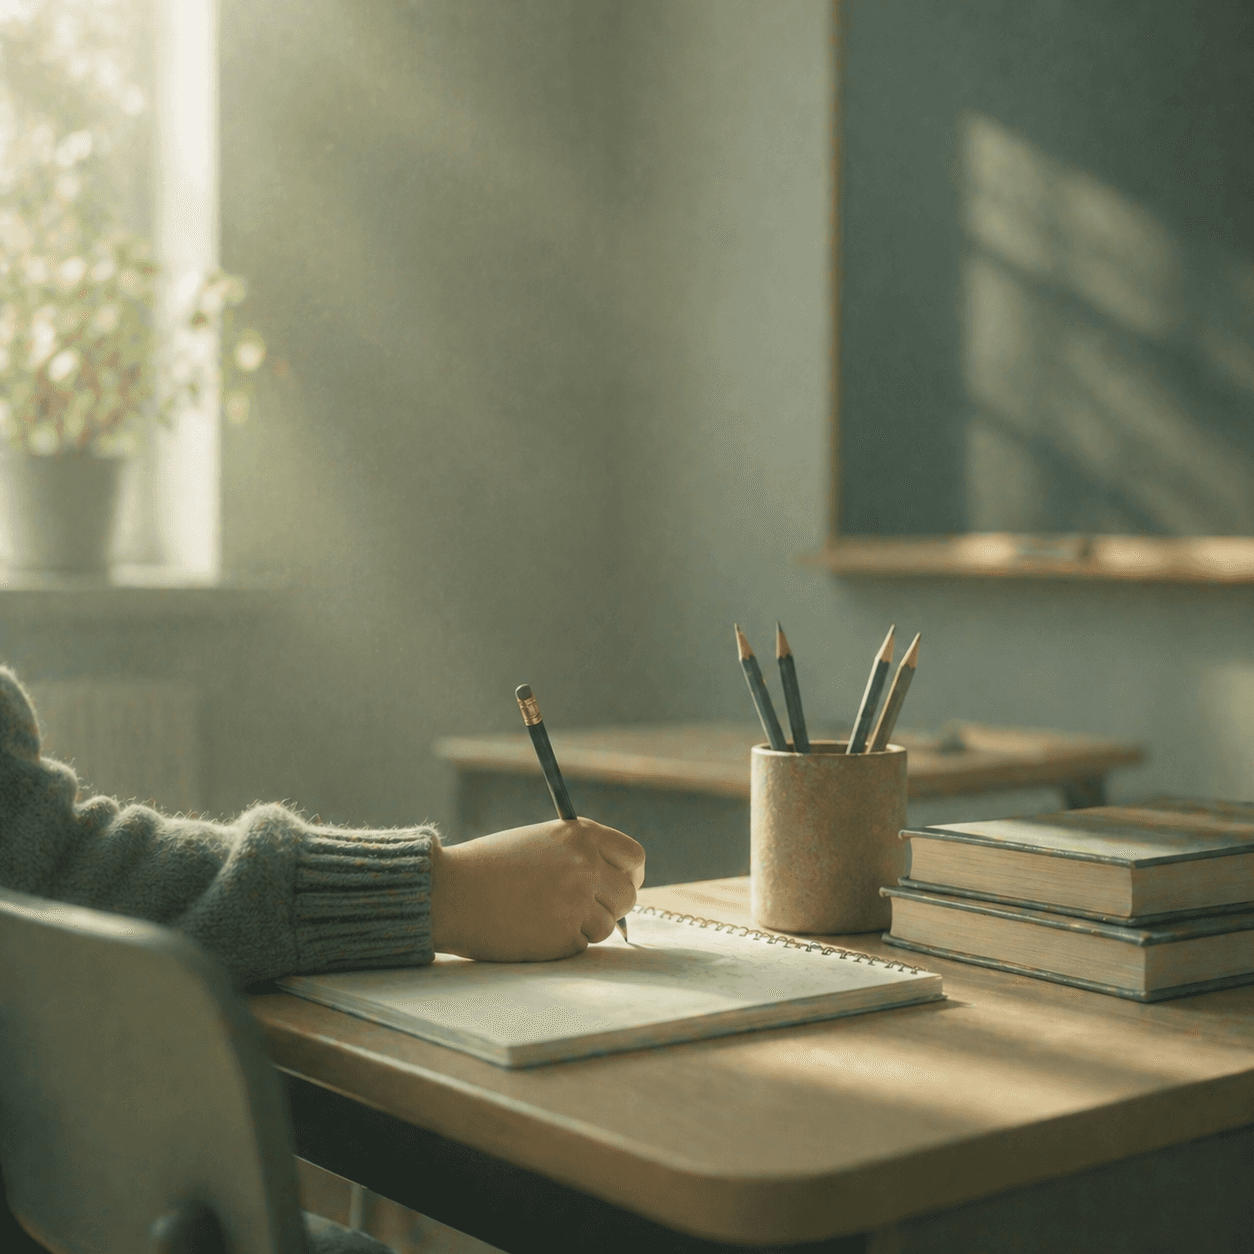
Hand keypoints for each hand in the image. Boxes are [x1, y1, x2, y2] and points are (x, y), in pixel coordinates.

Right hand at [428, 818, 644, 961]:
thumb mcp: (541, 842)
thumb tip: (614, 880)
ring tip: (545, 915)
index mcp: (582, 835)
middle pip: (628, 895)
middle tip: (587, 908)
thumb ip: (579, 854)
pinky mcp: (564, 937)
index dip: (631, 873)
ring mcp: (577, 903)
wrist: (450, 892)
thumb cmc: (489, 865)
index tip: (623, 883)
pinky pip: (581, 945)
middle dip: (612, 905)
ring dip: (584, 925)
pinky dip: (562, 941)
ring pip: (606, 925)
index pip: (634, 857)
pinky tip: (533, 928)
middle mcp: (586, 866)